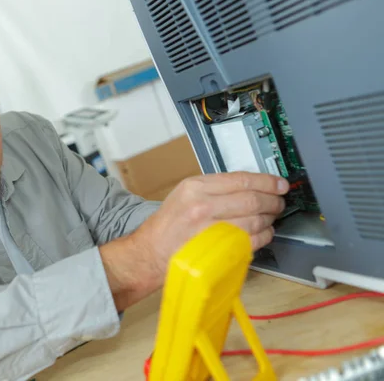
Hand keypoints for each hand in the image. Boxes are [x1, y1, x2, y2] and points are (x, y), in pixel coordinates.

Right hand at [133, 171, 288, 280]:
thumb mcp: (184, 194)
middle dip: (272, 201)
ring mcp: (209, 230)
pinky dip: (264, 237)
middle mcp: (201, 206)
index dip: (266, 181)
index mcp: (195, 187)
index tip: (279, 184)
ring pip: (255, 221)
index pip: (240, 180)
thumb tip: (250, 185)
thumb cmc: (169, 225)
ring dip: (269, 219)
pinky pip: (251, 242)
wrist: (151, 252)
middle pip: (251, 199)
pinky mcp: (216, 251)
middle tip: (279, 203)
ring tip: (271, 218)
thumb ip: (214, 188)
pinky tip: (264, 233)